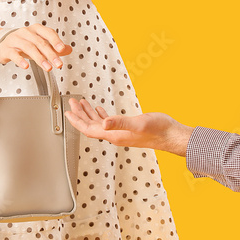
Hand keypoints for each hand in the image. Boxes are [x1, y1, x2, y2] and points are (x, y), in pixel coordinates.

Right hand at [0, 24, 71, 70]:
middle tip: (58, 64)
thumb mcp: (40, 43)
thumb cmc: (24, 43)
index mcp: (35, 29)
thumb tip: (69, 49)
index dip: (55, 41)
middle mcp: (25, 32)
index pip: (47, 32)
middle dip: (50, 54)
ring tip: (47, 68)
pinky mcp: (7, 49)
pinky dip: (20, 60)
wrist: (4, 43)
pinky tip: (26, 66)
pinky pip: (14, 54)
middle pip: (40, 42)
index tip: (62, 49)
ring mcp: (15, 39)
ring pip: (29, 48)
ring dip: (39, 58)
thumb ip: (54, 47)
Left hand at [65, 98, 191, 156]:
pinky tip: (99, 109)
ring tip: (80, 104)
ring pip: (98, 124)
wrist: (172, 136)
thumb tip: (104, 123)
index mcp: (115, 135)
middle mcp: (115, 135)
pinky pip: (108, 122)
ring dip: (88, 114)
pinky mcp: (127, 129)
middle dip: (79, 115)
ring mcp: (121, 133)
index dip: (77, 121)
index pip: (89, 129)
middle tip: (71, 104)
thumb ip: (121, 123)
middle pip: (91, 126)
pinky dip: (100, 114)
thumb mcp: (139, 123)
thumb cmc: (159, 130)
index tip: (67, 113)